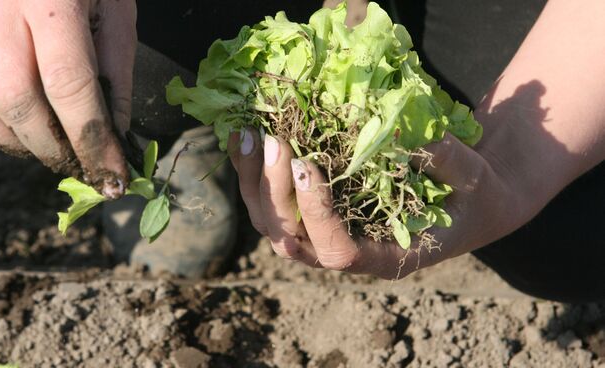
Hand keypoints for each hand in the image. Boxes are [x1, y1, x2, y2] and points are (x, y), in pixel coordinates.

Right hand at [0, 0, 136, 197]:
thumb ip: (114, 71)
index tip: (113, 175)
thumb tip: (115, 132)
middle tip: (81, 165)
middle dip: (54, 149)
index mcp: (51, 1)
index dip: (93, 141)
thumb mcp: (114, 10)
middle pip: (17, 105)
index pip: (70, 88)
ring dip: (15, 144)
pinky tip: (12, 125)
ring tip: (47, 147)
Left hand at [228, 129, 515, 278]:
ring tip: (248, 137)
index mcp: (389, 257)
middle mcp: (351, 254)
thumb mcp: (473, 178)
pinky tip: (247, 141)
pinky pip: (277, 206)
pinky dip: (257, 178)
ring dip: (255, 186)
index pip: (340, 252)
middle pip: (294, 241)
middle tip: (273, 141)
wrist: (467, 202)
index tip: (306, 166)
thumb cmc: (472, 195)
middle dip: (276, 193)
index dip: (317, 215)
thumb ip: (448, 161)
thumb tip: (413, 132)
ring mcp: (329, 236)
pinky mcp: (318, 216)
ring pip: (275, 227)